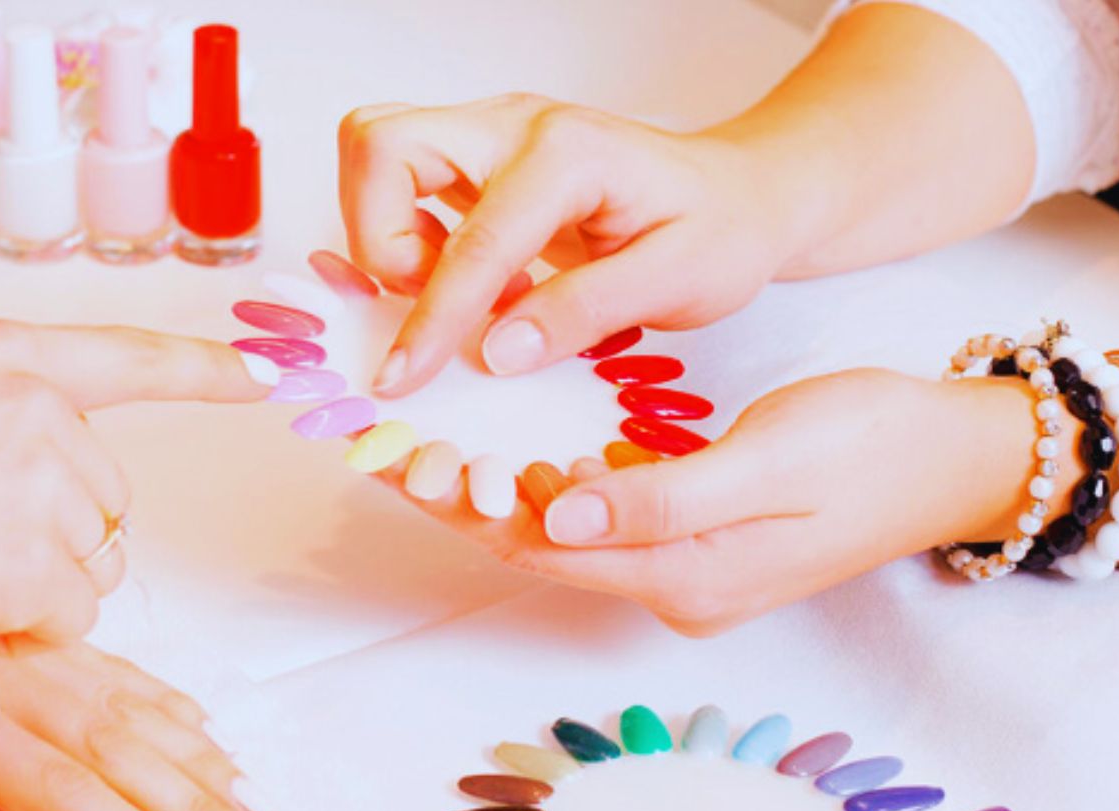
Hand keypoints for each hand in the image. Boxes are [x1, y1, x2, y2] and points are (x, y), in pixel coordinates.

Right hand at [0, 321, 272, 692]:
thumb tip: (40, 466)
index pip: (127, 358)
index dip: (206, 369)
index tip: (270, 371)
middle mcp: (32, 407)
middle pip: (108, 497)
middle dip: (58, 537)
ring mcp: (37, 483)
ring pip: (97, 561)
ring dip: (39, 586)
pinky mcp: (33, 565)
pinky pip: (75, 615)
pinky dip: (25, 626)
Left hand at [0, 639, 279, 810]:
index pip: (63, 794)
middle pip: (118, 747)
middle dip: (198, 805)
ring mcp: (5, 625)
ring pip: (122, 694)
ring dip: (193, 750)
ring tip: (249, 791)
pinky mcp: (3, 596)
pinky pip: (100, 642)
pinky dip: (154, 687)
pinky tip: (192, 713)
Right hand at [336, 94, 803, 394]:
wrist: (740, 195)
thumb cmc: (720, 231)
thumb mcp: (679, 282)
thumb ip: (585, 313)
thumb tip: (496, 351)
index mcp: (569, 154)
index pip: (473, 241)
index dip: (431, 317)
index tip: (402, 375)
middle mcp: (516, 126)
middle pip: (382, 145)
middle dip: (378, 236)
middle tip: (427, 299)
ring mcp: (491, 135)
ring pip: (378, 151)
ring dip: (385, 231)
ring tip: (450, 291)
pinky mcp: (479, 158)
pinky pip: (400, 178)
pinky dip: (403, 232)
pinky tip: (466, 281)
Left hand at [374, 370, 1079, 634]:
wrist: (958, 459)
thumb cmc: (872, 445)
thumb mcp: (769, 460)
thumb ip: (663, 497)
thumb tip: (562, 515)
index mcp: (688, 579)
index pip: (543, 549)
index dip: (465, 507)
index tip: (399, 462)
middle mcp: (676, 589)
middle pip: (542, 547)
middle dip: (463, 501)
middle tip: (390, 449)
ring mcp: (688, 570)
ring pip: (567, 532)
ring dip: (499, 492)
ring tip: (428, 443)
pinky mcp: (699, 540)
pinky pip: (603, 516)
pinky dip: (552, 483)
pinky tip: (515, 447)